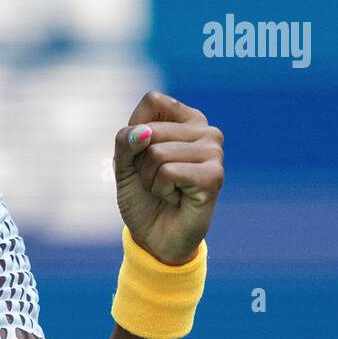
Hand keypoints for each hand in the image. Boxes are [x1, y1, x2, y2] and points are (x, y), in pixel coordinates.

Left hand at [112, 91, 223, 264]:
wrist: (153, 237)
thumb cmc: (142, 196)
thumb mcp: (123, 162)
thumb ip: (126, 139)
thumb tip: (144, 134)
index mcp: (188, 119)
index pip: (153, 101)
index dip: (135, 132)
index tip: (144, 156)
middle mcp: (207, 131)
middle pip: (150, 129)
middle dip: (140, 161)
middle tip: (155, 180)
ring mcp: (214, 152)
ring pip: (156, 152)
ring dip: (149, 178)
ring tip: (165, 190)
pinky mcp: (214, 175)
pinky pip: (168, 171)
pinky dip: (160, 189)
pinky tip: (175, 198)